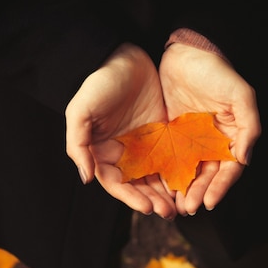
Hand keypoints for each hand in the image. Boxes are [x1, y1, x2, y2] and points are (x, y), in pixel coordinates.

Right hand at [66, 43, 176, 218]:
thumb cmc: (98, 83)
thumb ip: (78, 145)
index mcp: (103, 153)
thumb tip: (85, 178)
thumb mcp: (81, 112)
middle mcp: (124, 153)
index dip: (131, 198)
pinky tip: (189, 183)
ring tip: (180, 205)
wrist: (123, 56)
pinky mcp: (162, 134)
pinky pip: (171, 158)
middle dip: (153, 200)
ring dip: (166, 192)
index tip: (147, 207)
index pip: (117, 184)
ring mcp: (144, 145)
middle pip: (139, 185)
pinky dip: (178, 172)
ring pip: (156, 176)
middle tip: (169, 212)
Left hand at [159, 43, 260, 214]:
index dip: (221, 188)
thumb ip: (249, 126)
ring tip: (175, 206)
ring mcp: (191, 140)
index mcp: (231, 136)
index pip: (229, 169)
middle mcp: (212, 142)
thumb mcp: (241, 95)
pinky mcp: (172, 135)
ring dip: (184, 190)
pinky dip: (167, 175)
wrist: (187, 51)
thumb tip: (245, 159)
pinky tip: (160, 187)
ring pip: (189, 172)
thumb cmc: (217, 71)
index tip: (208, 202)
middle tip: (188, 208)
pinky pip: (170, 159)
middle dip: (199, 193)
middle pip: (208, 176)